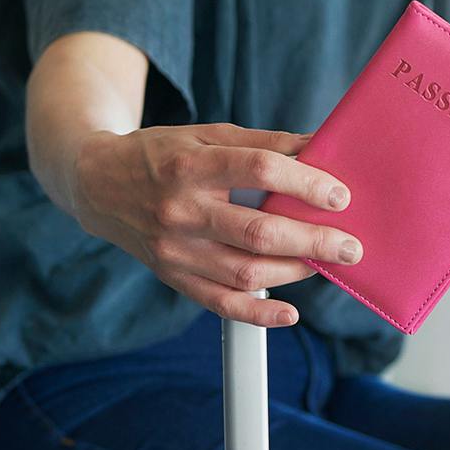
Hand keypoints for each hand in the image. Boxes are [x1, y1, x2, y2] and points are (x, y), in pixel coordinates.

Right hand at [71, 123, 362, 327]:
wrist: (98, 184)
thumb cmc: (163, 155)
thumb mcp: (207, 134)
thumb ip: (265, 143)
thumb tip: (322, 146)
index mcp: (191, 165)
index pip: (258, 170)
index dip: (304, 182)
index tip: (339, 196)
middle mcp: (181, 210)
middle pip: (258, 231)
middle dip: (313, 241)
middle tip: (350, 247)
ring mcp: (174, 249)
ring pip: (244, 271)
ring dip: (294, 272)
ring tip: (323, 263)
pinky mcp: (172, 276)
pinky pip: (219, 304)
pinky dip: (258, 314)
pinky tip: (290, 314)